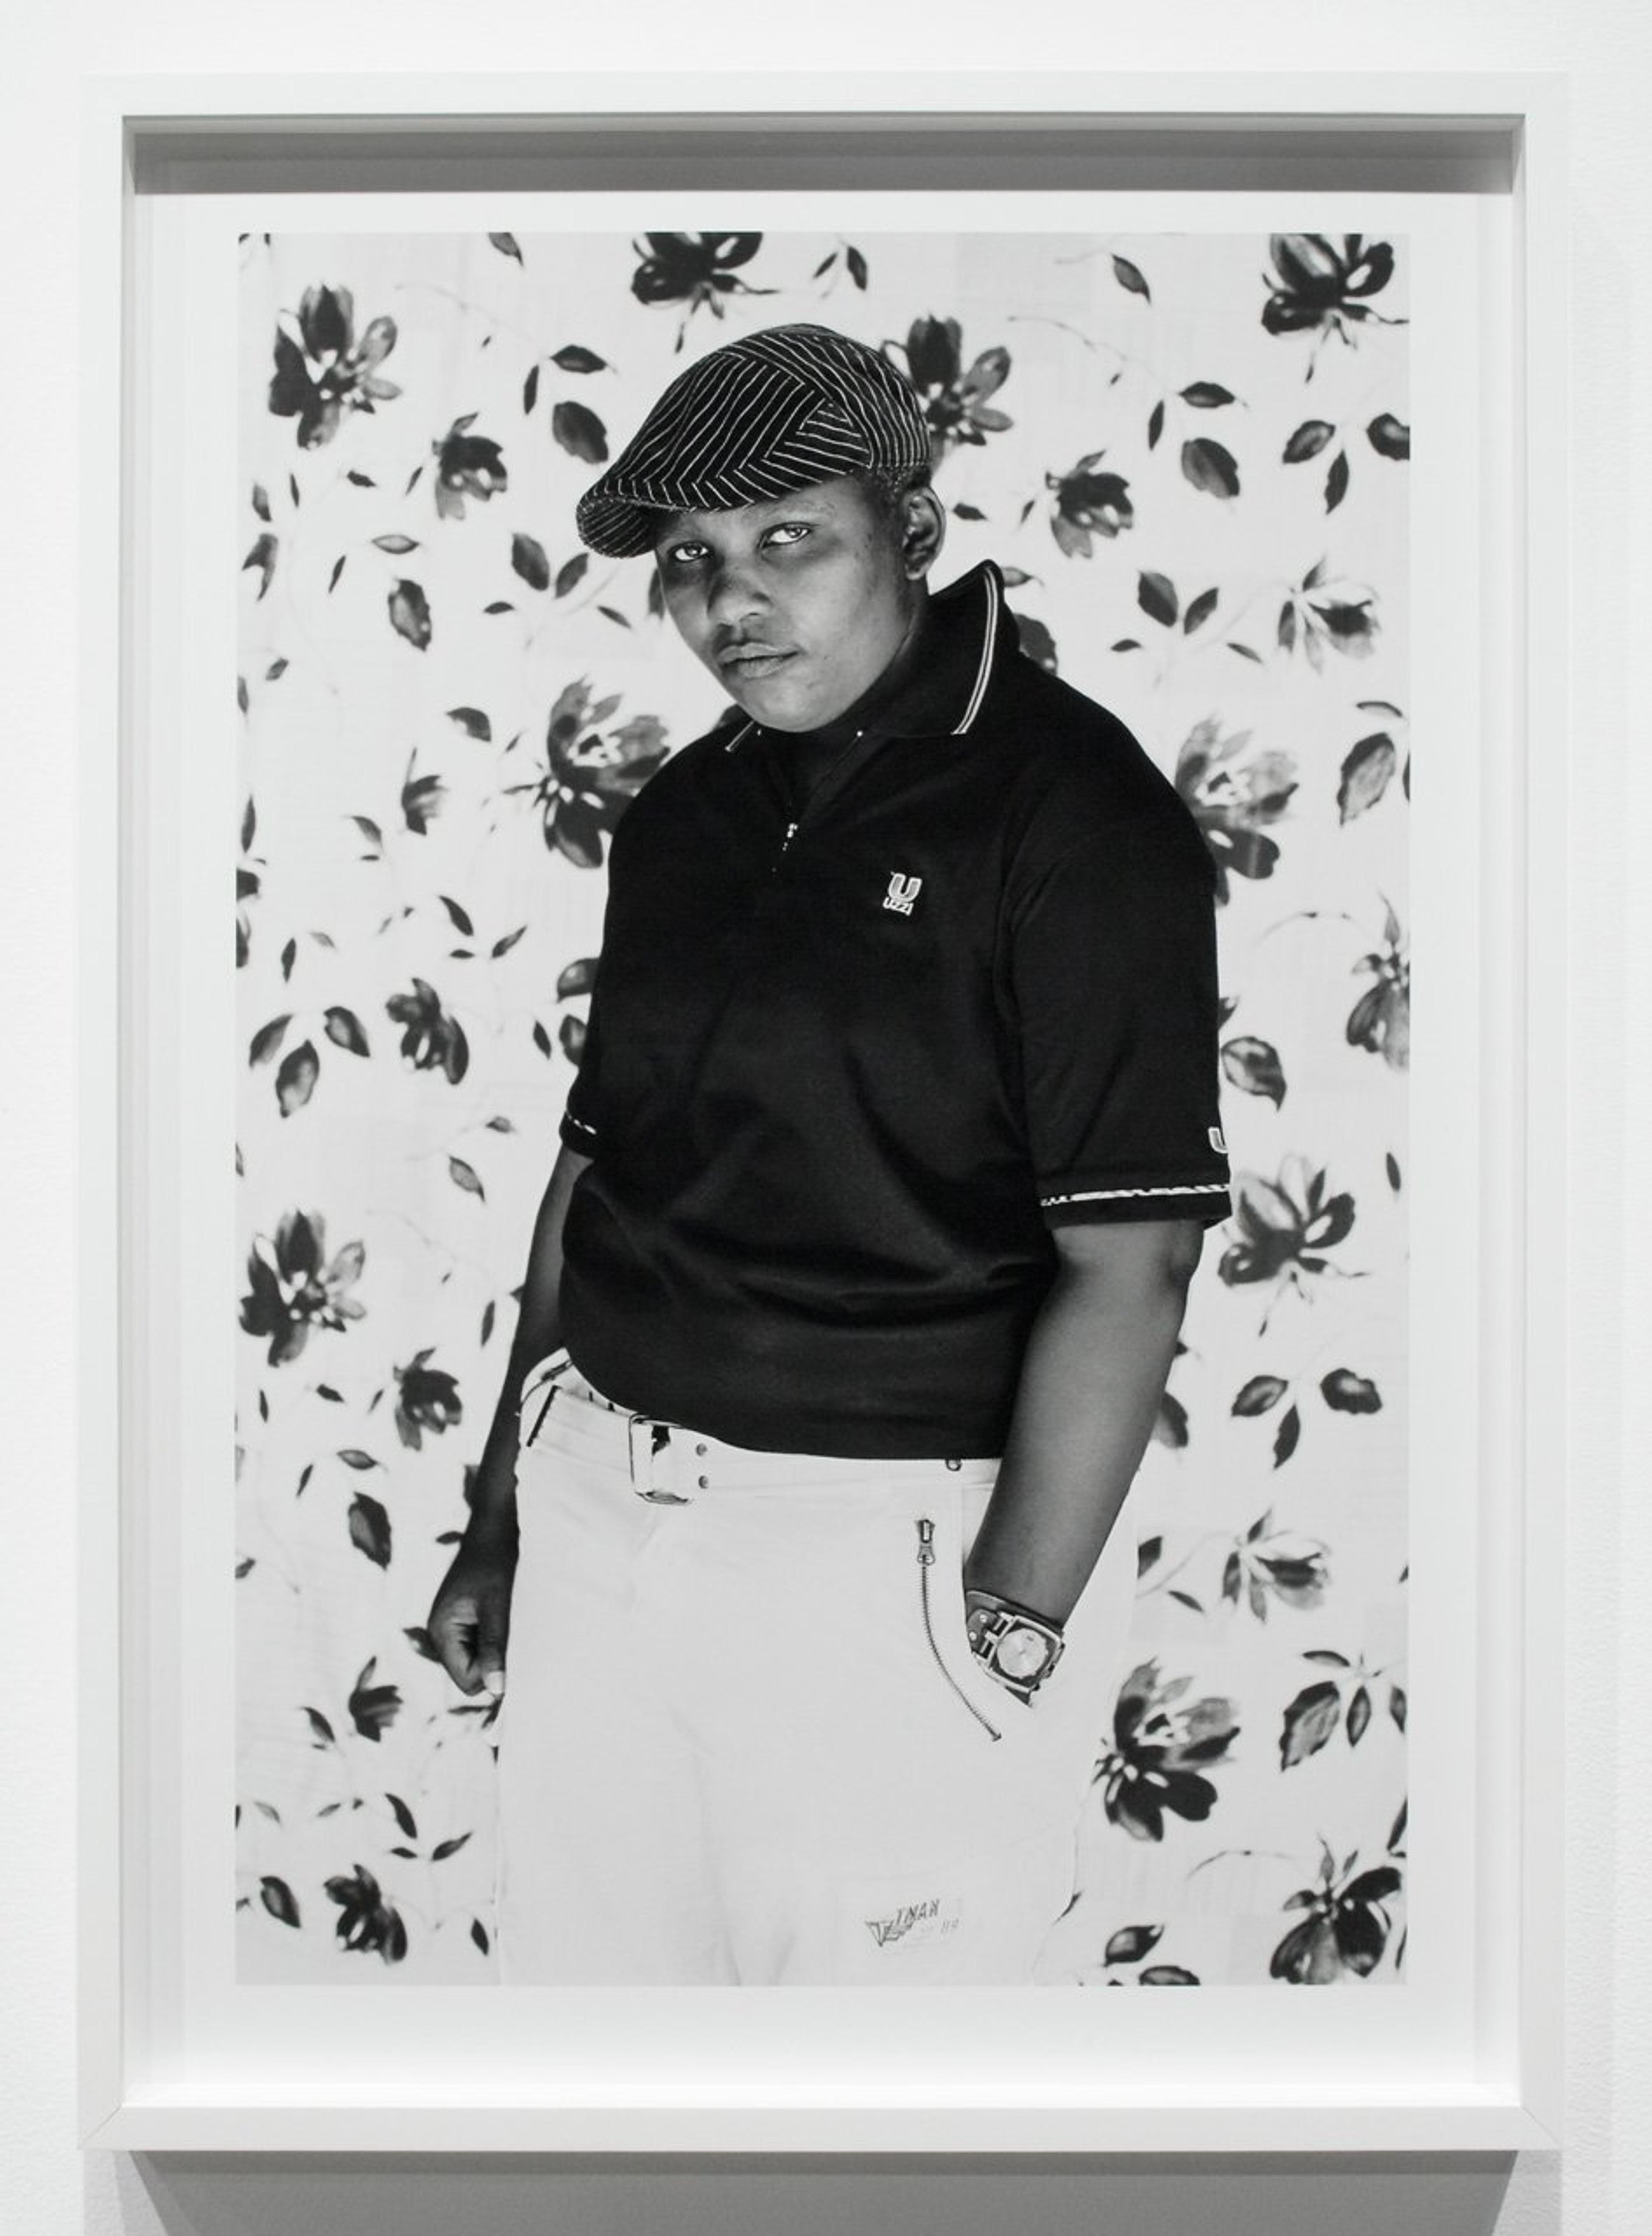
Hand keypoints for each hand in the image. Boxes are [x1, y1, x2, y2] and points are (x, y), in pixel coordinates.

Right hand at [427, 1521, 518, 1697]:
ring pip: (475, 1660)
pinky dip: (493, 1638)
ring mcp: (450, 1626)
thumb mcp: (497, 1606)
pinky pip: (477, 1645)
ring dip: (494, 1649)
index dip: (491, 1673)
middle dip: (492, 1662)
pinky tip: (502, 1617)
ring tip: (506, 1620)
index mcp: (441, 1631)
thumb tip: (496, 1690)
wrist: (493, 1529)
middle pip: (468, 1674)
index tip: (512, 1651)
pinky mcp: (461, 1619)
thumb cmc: (495, 1562)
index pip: (465, 1680)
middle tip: (510, 1632)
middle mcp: (440, 1632)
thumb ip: (494, 1647)